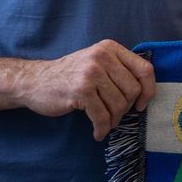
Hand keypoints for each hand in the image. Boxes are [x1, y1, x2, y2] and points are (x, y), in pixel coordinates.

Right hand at [23, 41, 154, 140]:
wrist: (33, 81)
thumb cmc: (70, 75)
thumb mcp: (96, 62)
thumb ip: (119, 69)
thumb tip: (147, 92)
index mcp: (110, 48)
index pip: (145, 69)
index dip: (148, 90)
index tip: (141, 104)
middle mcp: (102, 57)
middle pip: (133, 90)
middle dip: (126, 108)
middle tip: (115, 115)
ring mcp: (91, 73)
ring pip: (118, 105)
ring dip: (114, 120)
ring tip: (105, 123)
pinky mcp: (80, 90)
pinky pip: (102, 116)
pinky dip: (102, 128)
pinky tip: (98, 133)